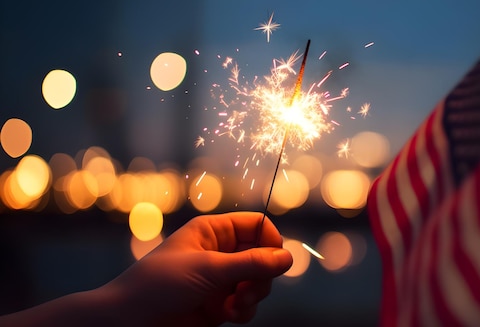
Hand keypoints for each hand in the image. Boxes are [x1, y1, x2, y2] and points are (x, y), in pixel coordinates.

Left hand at [107, 211, 292, 325]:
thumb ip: (251, 263)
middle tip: (249, 289)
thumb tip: (287, 258)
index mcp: (213, 232)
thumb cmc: (159, 285)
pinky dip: (245, 311)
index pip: (256, 226)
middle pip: (262, 255)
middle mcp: (219, 253)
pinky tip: (229, 315)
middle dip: (262, 274)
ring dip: (254, 295)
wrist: (128, 322)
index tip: (275, 260)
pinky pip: (247, 304)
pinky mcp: (219, 306)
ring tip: (237, 305)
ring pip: (258, 282)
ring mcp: (220, 280)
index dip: (270, 241)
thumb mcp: (208, 269)